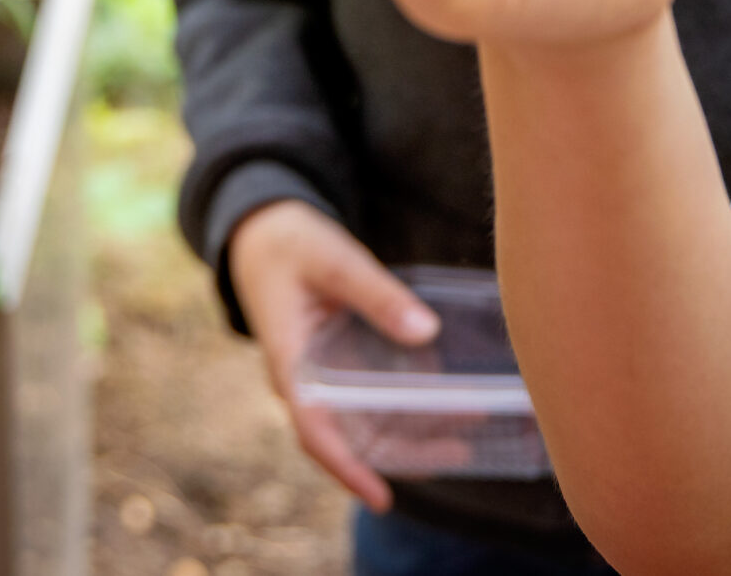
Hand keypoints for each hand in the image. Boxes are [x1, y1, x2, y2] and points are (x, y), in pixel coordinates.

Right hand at [229, 199, 439, 511]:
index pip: (315, 430)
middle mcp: (305, 381)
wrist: (263, 233)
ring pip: (365, 421)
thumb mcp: (334, 260)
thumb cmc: (291, 245)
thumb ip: (377, 295)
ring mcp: (321, 375)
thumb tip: (426, 333)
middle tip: (460, 453)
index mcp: (292, 363)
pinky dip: (405, 404)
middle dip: (403, 452)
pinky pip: (370, 397)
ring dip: (411, 432)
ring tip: (467, 435)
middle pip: (351, 436)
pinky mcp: (337, 363)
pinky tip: (445, 403)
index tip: (381, 497)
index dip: (347, 467)